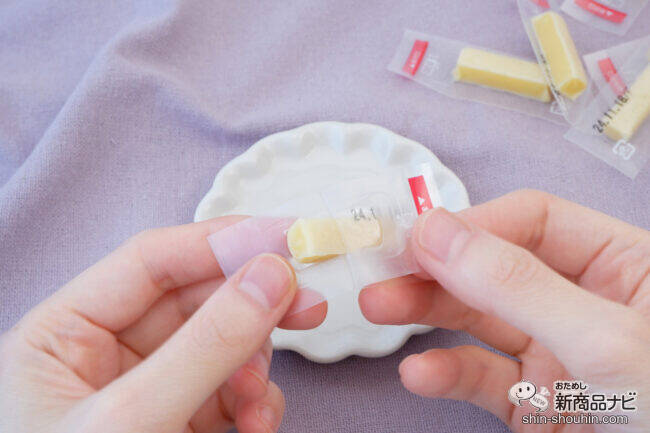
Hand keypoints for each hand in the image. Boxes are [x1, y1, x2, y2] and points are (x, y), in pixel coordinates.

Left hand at [0, 217, 326, 432]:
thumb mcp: (130, 422)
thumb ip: (204, 346)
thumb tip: (271, 276)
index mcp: (63, 335)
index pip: (152, 261)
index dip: (221, 242)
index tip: (285, 237)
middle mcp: (104, 355)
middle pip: (195, 300)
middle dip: (252, 304)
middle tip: (307, 301)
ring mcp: (146, 390)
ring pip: (220, 345)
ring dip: (254, 365)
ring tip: (257, 402)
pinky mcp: (178, 422)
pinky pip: (228, 391)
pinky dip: (253, 402)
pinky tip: (255, 422)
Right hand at [360, 190, 649, 431]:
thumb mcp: (606, 342)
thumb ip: (519, 286)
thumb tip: (440, 233)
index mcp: (622, 263)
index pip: (533, 221)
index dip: (474, 225)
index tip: (419, 238)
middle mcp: (584, 301)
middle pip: (494, 268)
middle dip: (437, 270)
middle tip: (386, 272)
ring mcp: (557, 352)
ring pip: (480, 320)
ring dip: (428, 315)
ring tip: (382, 309)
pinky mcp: (536, 402)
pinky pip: (483, 378)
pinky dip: (448, 374)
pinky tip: (421, 373)